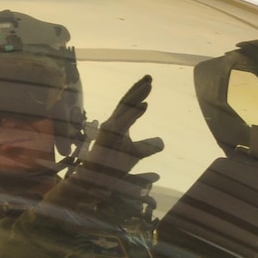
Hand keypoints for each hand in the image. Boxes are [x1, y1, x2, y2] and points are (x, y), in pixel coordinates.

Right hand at [44, 75, 164, 216]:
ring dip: (137, 96)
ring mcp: (109, 129)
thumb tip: (162, 142)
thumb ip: (147, 146)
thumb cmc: (113, 166)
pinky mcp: (109, 138)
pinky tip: (144, 105)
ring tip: (149, 85)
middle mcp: (112, 123)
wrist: (95, 180)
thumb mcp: (135, 154)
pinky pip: (123, 123)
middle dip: (138, 88)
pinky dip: (133, 114)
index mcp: (118, 125)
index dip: (139, 93)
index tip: (149, 83)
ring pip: (124, 108)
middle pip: (126, 101)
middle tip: (150, 77)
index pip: (129, 105)